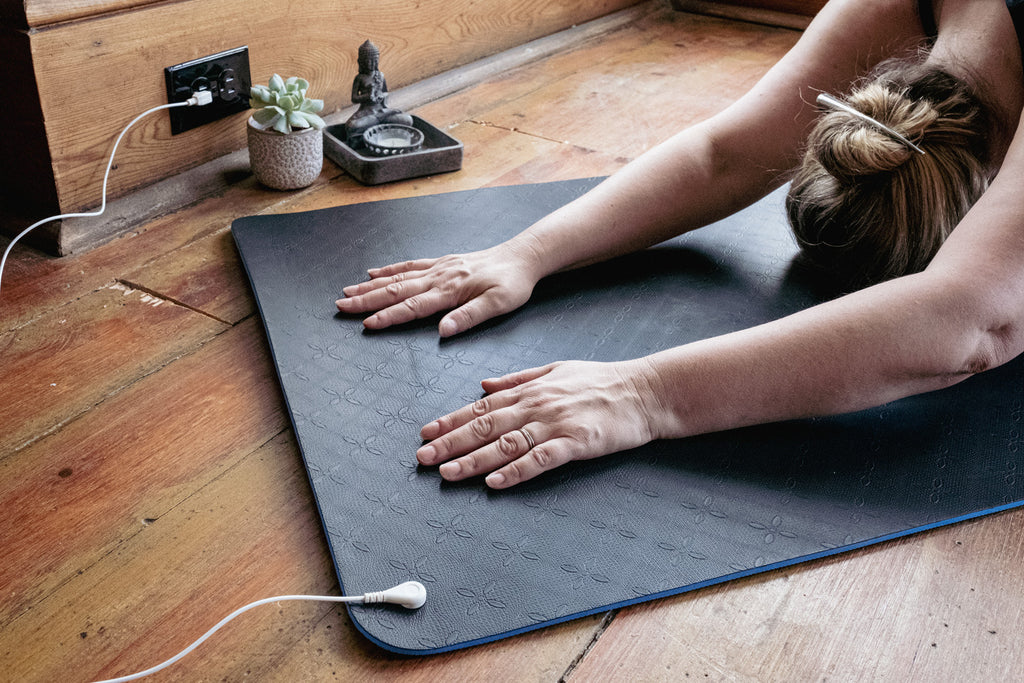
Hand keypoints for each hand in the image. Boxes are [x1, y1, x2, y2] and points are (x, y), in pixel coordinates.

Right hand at [336, 241, 541, 336]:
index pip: (413, 306)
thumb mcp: (499, 304)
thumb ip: (469, 317)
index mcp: (451, 290)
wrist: (523, 256)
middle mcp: (440, 276)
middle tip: (341, 305)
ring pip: (397, 277)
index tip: (367, 323)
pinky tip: (374, 272)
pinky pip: (409, 265)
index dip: (389, 316)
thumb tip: (443, 330)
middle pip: (396, 289)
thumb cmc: (513, 283)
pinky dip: (389, 269)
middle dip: (366, 299)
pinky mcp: (442, 262)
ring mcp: (439, 267)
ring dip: (371, 285)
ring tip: (347, 291)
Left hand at [416, 359, 660, 487]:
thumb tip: (482, 384)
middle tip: (423, 458)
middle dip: (451, 442)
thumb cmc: (602, 380)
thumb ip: (517, 379)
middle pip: (485, 425)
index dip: (451, 421)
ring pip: (506, 444)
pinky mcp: (576, 443)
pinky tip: (495, 482)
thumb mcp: (555, 369)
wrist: (645, 391)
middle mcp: (537, 405)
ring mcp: (556, 424)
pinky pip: (540, 459)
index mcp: (530, 389)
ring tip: (448, 473)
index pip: (481, 406)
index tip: (426, 434)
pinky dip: (516, 471)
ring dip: (474, 460)